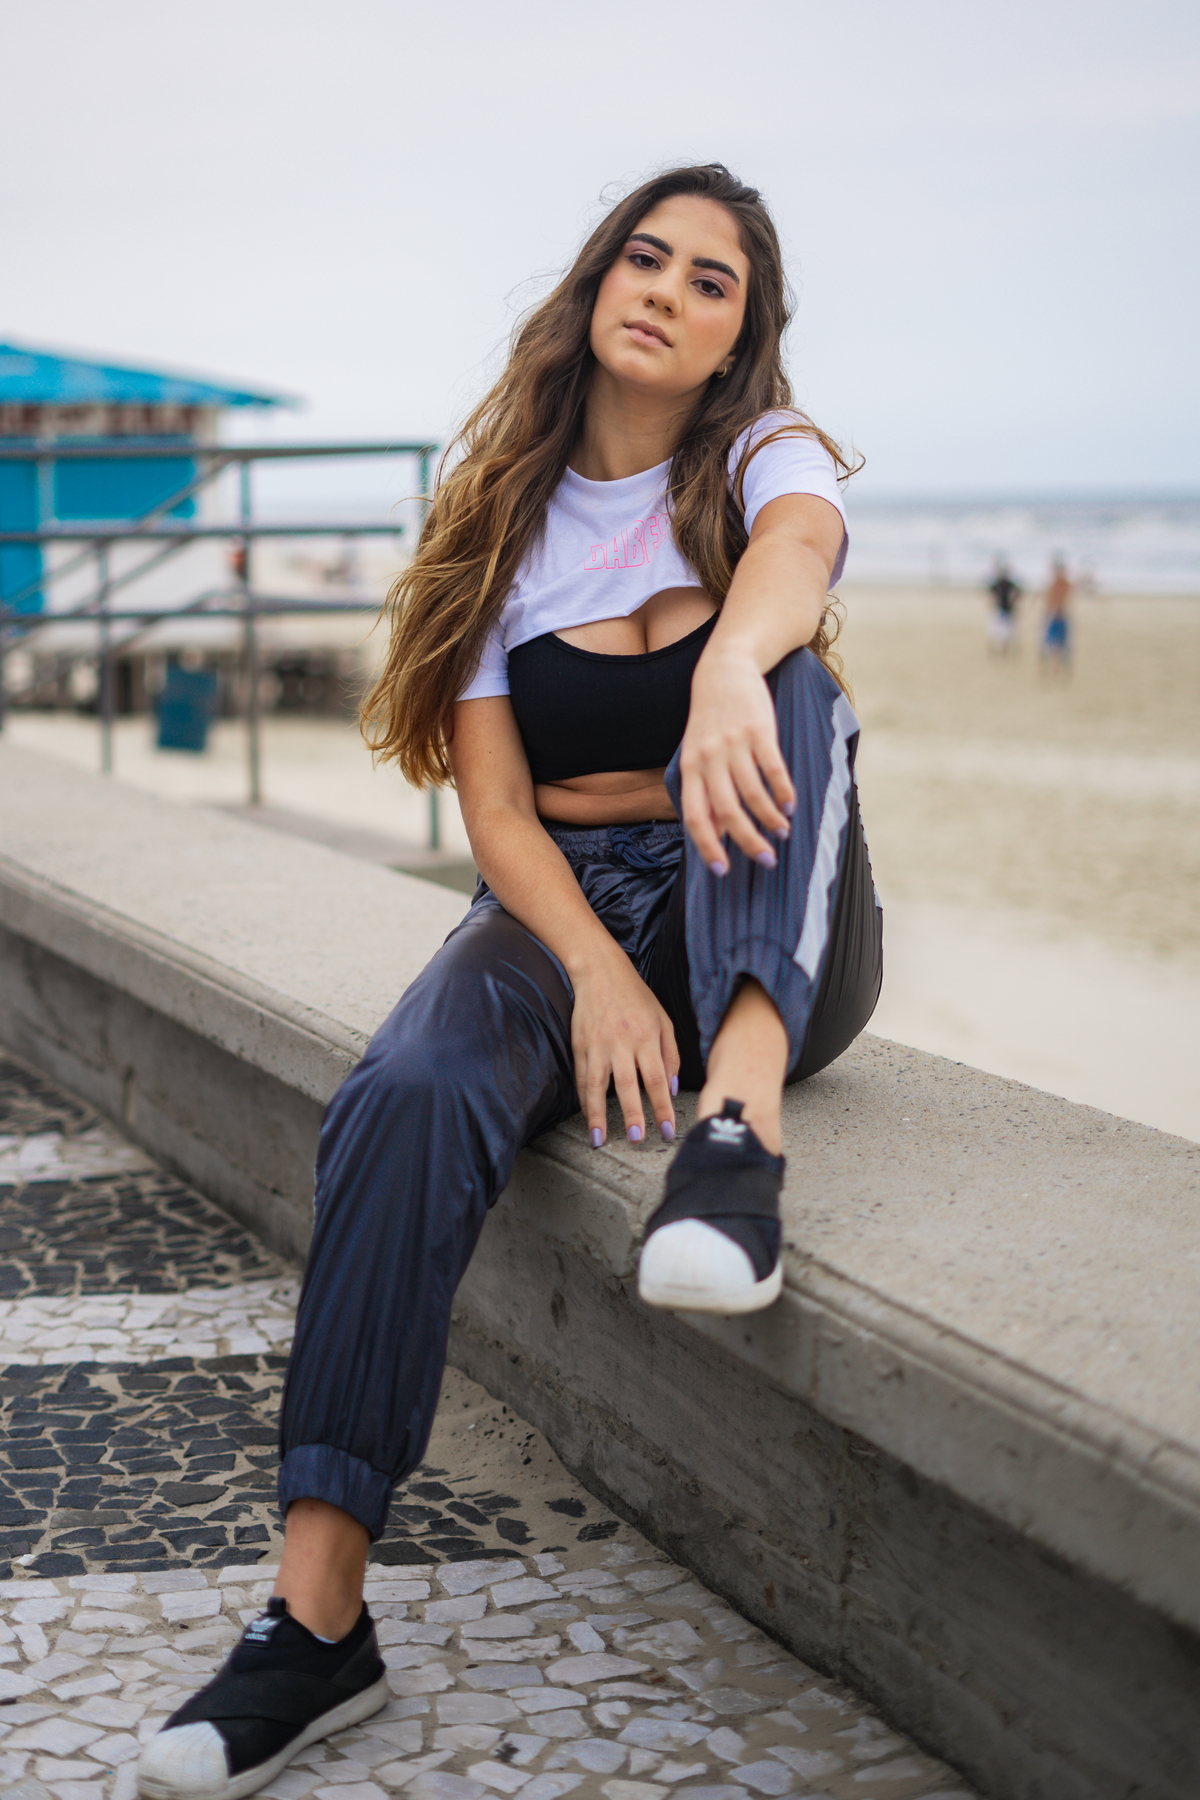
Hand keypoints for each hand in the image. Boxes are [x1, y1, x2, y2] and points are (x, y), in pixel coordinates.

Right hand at [571, 947, 678, 1145]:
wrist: (600, 972)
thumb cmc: (636, 997)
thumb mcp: (663, 1020)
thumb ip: (671, 1054)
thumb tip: (673, 1088)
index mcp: (646, 1037)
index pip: (657, 1079)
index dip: (663, 1107)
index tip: (668, 1130)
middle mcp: (621, 1043)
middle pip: (627, 1085)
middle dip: (632, 1114)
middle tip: (637, 1138)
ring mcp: (597, 1045)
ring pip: (596, 1086)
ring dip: (598, 1115)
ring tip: (599, 1139)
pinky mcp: (580, 1045)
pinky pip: (581, 1077)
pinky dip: (584, 1100)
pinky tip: (589, 1117)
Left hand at [679, 646, 794, 873]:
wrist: (724, 669)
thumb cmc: (711, 720)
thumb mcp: (698, 754)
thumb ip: (705, 790)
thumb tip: (719, 833)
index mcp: (690, 768)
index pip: (695, 817)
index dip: (708, 846)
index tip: (723, 870)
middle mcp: (709, 758)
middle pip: (727, 811)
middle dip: (748, 841)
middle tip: (766, 860)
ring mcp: (733, 744)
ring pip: (753, 793)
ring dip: (770, 819)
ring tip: (783, 832)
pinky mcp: (758, 730)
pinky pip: (772, 768)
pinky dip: (783, 791)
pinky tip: (790, 805)